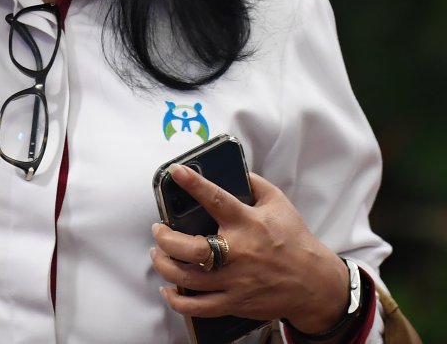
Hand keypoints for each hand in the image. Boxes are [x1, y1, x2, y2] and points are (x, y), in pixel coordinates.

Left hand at [150, 164, 349, 334]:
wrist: (316, 284)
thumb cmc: (295, 240)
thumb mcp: (279, 204)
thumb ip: (254, 184)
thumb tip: (232, 169)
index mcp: (248, 223)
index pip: (216, 199)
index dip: (194, 184)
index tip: (176, 172)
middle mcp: (238, 252)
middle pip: (191, 248)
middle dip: (165, 238)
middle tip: (158, 230)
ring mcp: (235, 280)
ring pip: (188, 278)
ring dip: (164, 265)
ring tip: (158, 254)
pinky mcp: (235, 302)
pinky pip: (199, 307)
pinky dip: (177, 300)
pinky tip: (168, 290)